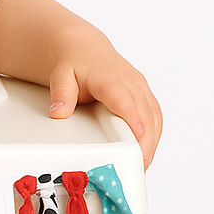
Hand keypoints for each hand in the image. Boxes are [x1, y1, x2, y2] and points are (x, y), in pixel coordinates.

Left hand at [48, 43, 161, 168]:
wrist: (84, 49)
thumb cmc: (74, 62)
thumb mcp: (60, 75)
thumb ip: (61, 93)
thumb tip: (58, 112)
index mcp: (111, 79)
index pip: (125, 100)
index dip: (134, 117)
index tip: (139, 134)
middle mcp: (132, 83)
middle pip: (145, 114)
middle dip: (146, 140)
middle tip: (139, 165)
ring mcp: (141, 89)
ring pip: (154, 117)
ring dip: (152, 141)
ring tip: (143, 165)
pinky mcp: (145, 96)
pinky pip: (155, 116)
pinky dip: (154, 135)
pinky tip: (146, 151)